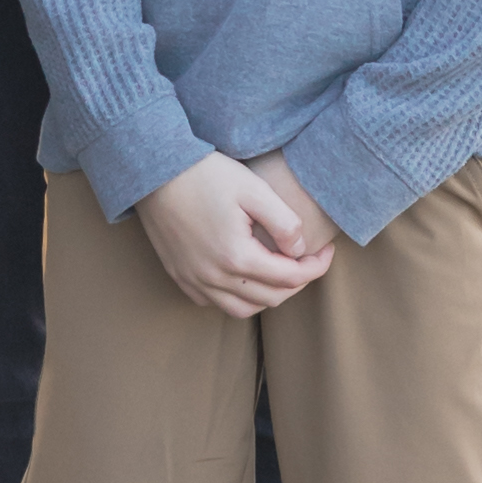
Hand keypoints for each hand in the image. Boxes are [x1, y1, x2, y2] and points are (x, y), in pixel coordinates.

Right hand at [139, 152, 334, 318]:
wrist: (155, 173)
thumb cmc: (206, 175)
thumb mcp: (254, 189)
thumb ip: (284, 222)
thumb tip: (299, 250)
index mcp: (238, 257)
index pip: (291, 277)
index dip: (316, 267)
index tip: (327, 251)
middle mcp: (215, 278)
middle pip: (271, 299)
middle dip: (297, 283)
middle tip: (307, 261)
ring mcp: (194, 281)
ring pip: (243, 309)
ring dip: (268, 296)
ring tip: (280, 273)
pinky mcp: (180, 277)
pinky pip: (214, 303)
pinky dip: (237, 298)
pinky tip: (244, 277)